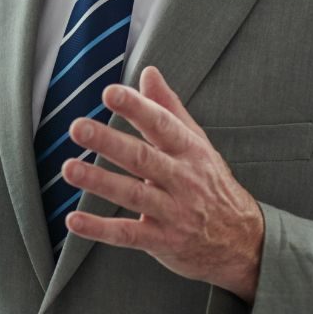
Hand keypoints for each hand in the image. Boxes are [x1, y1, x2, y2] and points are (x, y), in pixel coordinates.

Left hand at [62, 66, 264, 302]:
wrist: (244, 241)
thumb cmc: (211, 184)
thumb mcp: (197, 143)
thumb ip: (168, 108)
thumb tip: (148, 72)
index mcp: (189, 151)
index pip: (161, 124)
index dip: (136, 108)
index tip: (110, 92)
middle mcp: (182, 179)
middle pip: (142, 158)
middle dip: (109, 142)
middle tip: (78, 127)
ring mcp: (173, 212)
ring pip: (133, 194)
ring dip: (99, 182)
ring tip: (68, 169)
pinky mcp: (162, 241)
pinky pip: (128, 234)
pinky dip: (100, 228)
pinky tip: (73, 220)